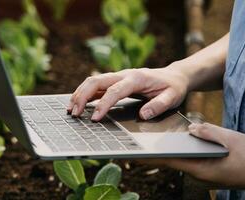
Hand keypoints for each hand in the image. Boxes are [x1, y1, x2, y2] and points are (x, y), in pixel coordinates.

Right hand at [68, 68, 188, 120]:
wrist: (174, 76)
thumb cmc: (173, 87)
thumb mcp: (173, 97)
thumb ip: (159, 106)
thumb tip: (143, 115)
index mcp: (136, 78)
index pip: (114, 91)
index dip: (103, 105)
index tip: (95, 118)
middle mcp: (123, 74)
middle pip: (96, 81)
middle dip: (82, 96)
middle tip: (74, 113)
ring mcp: (117, 77)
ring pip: (92, 81)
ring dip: (79, 94)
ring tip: (71, 110)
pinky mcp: (114, 82)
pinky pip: (95, 85)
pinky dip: (84, 94)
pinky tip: (77, 104)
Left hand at [140, 123, 244, 191]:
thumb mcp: (230, 139)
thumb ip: (208, 132)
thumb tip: (191, 129)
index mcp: (199, 168)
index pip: (167, 161)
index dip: (148, 156)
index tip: (131, 153)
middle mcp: (197, 174)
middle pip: (171, 160)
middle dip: (154, 151)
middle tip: (135, 141)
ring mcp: (203, 175)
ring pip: (181, 160)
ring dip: (169, 151)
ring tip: (151, 139)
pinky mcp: (209, 173)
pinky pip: (191, 161)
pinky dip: (183, 153)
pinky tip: (177, 142)